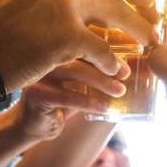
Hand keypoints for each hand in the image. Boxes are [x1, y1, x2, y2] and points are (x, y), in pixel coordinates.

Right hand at [6, 59, 129, 141]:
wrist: (36, 124)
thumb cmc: (63, 99)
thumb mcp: (84, 84)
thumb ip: (101, 73)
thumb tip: (131, 70)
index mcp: (57, 47)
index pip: (85, 41)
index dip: (108, 50)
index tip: (126, 62)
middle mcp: (46, 54)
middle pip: (80, 54)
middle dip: (106, 65)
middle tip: (125, 75)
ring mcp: (38, 73)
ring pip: (73, 71)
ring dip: (100, 81)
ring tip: (119, 91)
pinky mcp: (35, 94)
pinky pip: (65, 96)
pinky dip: (88, 101)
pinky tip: (105, 107)